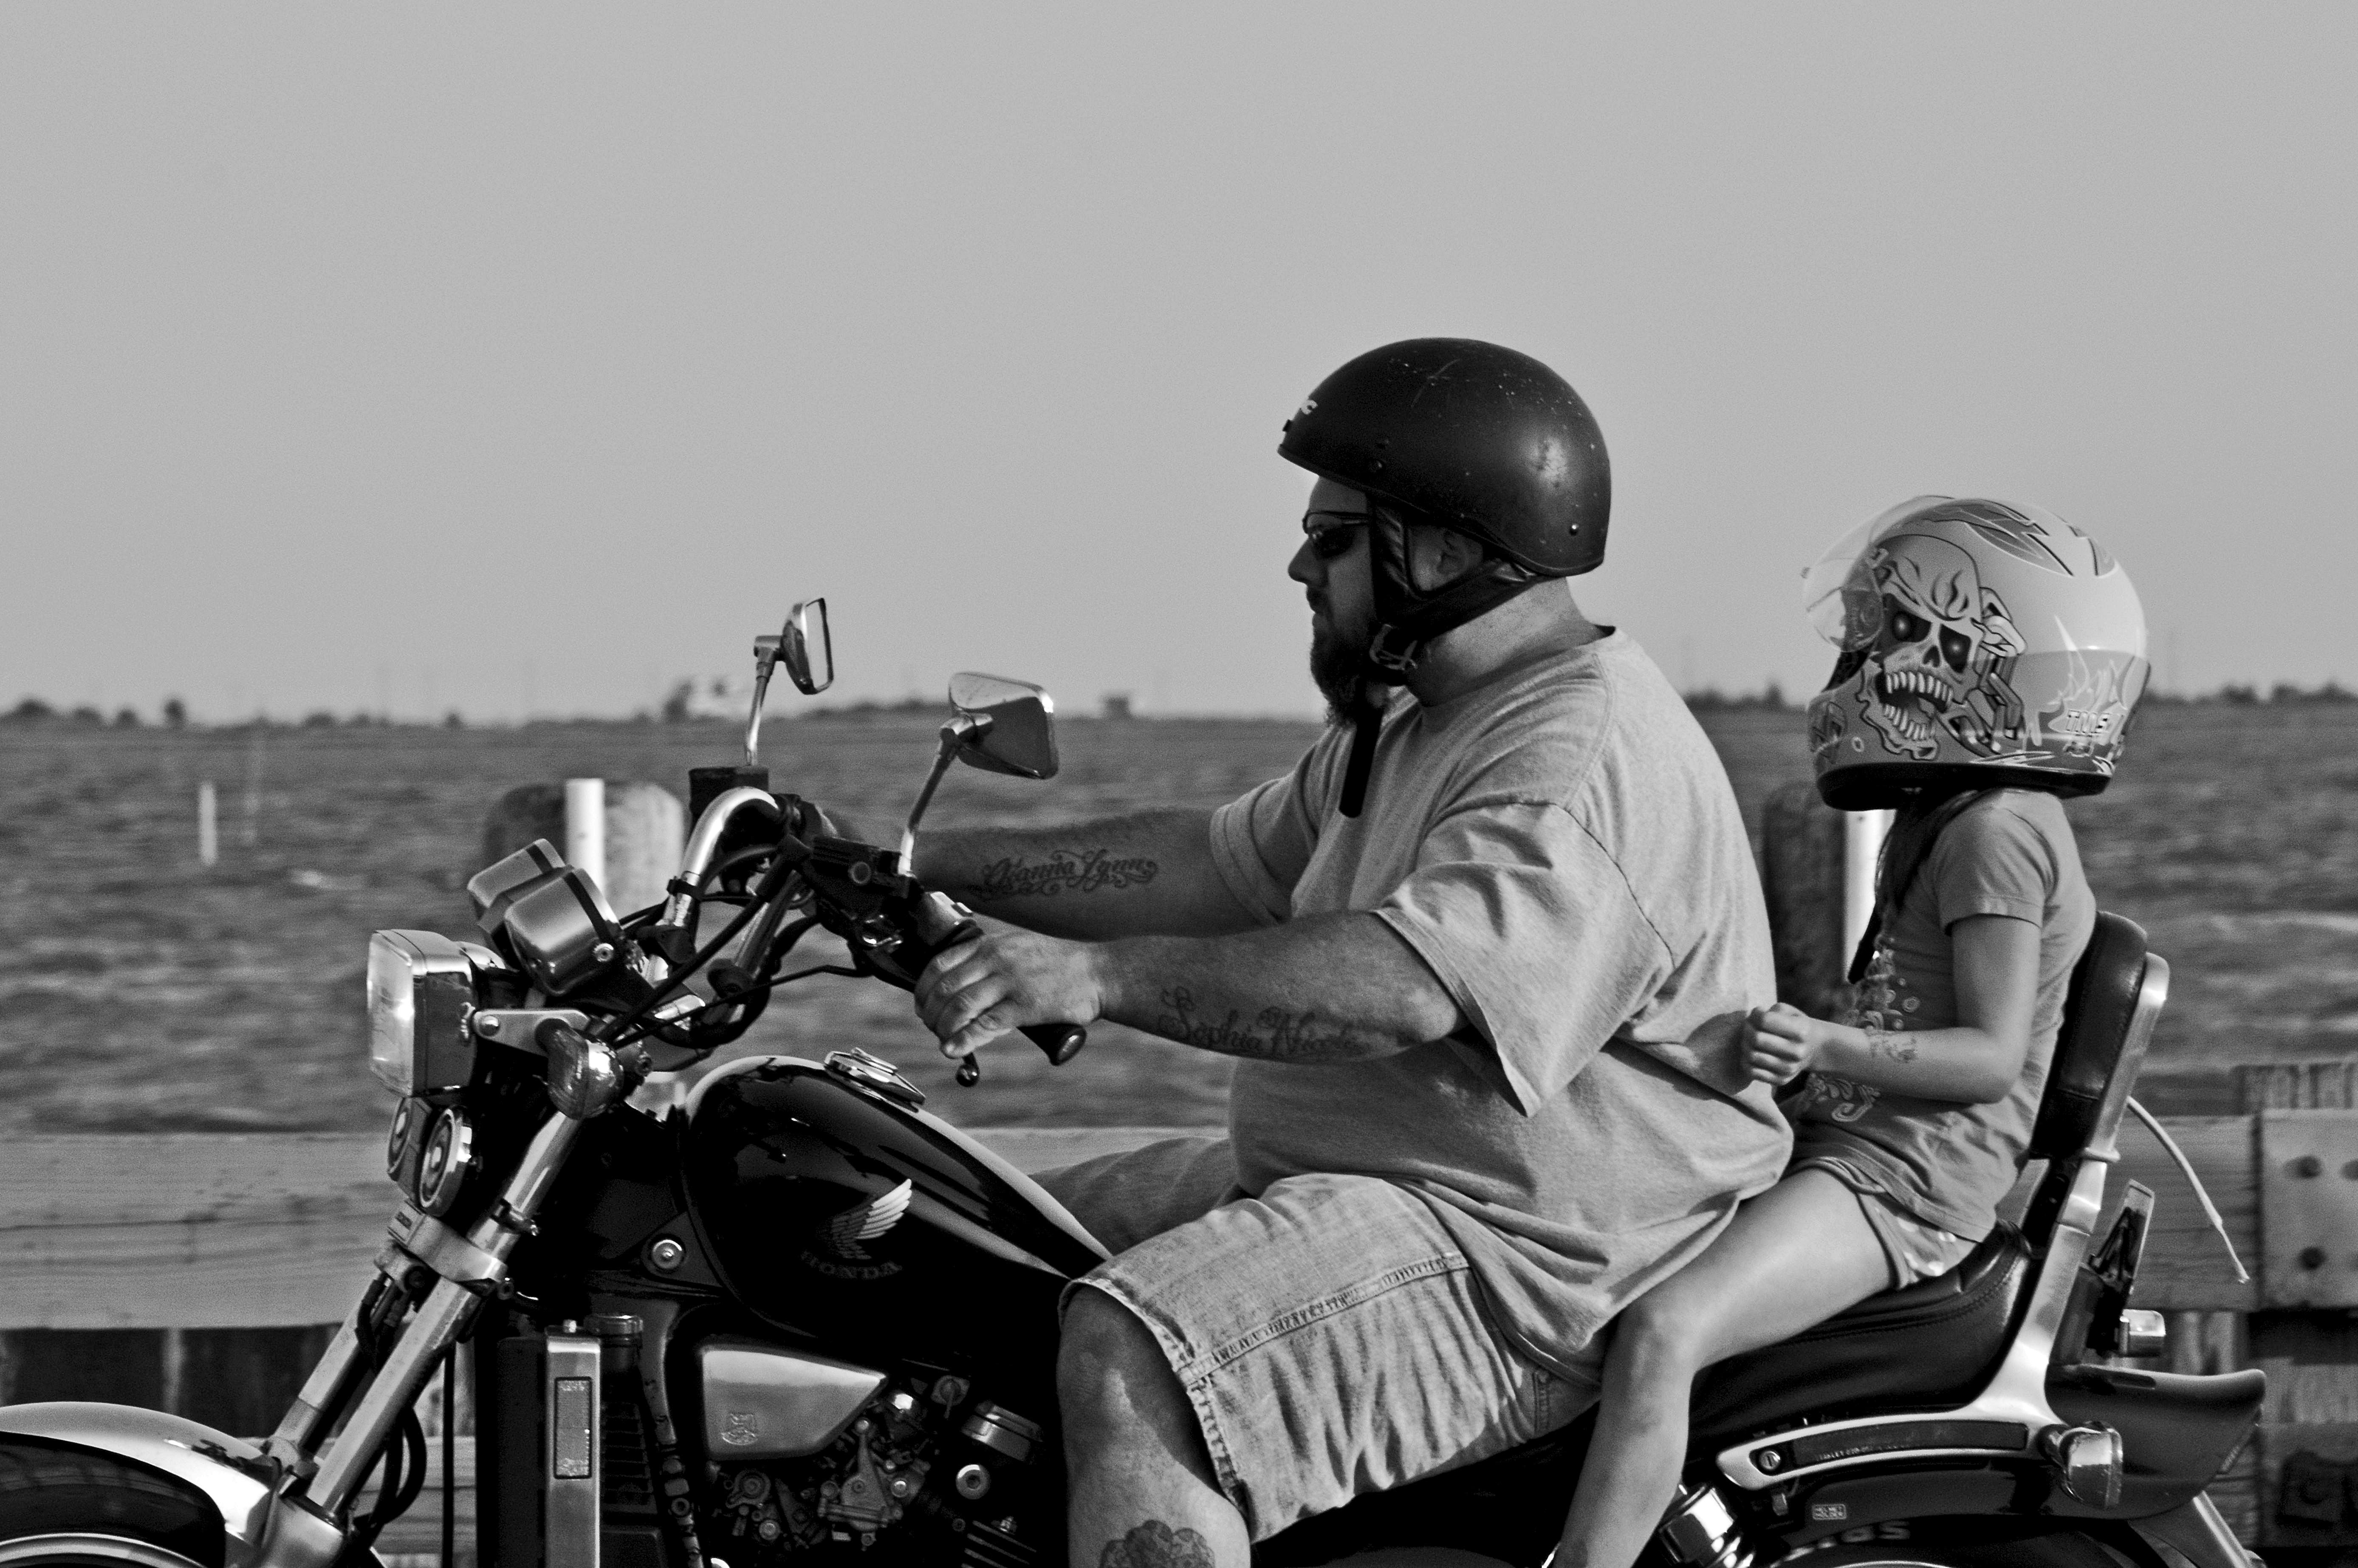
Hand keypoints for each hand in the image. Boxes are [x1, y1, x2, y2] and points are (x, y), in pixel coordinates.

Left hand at [913, 929, 1103, 1058]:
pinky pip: (984, 1025)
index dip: (923, 989)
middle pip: (944, 988)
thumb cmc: (1058, 964)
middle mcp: (995, 959)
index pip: (938, 964)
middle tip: (933, 1027)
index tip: (922, 1005)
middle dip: (930, 1013)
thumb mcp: (1017, 948)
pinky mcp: (1024, 1006)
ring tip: (944, 1040)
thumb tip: (959, 986)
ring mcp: (1009, 982)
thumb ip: (988, 962)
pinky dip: (963, 1040)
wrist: (1097, 972)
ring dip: (943, 1028)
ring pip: (959, 1007)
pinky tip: (953, 1049)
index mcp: (990, 944)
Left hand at [1745, 1002, 1830, 1085]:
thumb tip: (1754, 1018)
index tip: (1757, 1013)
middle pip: (1756, 1038)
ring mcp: (1790, 1069)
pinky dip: (1745, 1060)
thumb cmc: (1795, 1025)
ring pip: (1752, 1055)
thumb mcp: (1789, 1011)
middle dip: (1747, 1029)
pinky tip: (1752, 1052)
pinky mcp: (1781, 1080)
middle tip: (1749, 1026)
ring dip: (1745, 1044)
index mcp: (1801, 1031)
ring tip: (1750, 1039)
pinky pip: (1752, 1072)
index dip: (1755, 1014)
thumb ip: (1772, 1011)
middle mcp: (1797, 1052)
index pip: (1764, 1020)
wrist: (1813, 1048)